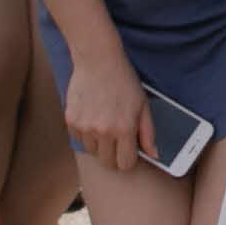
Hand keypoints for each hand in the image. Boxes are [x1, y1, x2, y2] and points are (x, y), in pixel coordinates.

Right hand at [61, 44, 150, 169]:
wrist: (98, 60)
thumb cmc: (123, 81)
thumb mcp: (143, 106)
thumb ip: (148, 133)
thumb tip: (154, 155)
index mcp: (124, 129)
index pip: (125, 164)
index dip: (128, 160)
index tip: (128, 152)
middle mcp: (103, 131)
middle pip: (107, 163)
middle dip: (114, 156)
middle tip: (116, 140)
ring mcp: (84, 127)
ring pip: (92, 152)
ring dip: (98, 144)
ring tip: (104, 122)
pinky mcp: (71, 121)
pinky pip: (78, 139)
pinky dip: (85, 133)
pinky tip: (92, 116)